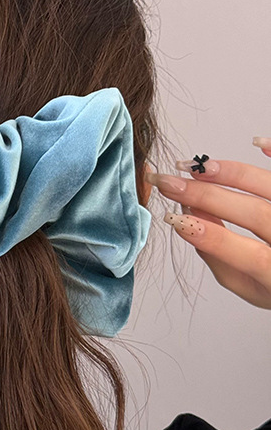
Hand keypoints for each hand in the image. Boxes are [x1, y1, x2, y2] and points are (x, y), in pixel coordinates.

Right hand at [144, 138, 270, 308]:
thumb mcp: (248, 287)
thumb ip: (220, 258)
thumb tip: (188, 221)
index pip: (249, 255)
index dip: (212, 238)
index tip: (175, 220)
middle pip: (255, 214)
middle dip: (207, 197)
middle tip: (169, 184)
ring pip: (269, 187)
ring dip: (231, 174)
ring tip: (196, 168)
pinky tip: (256, 142)